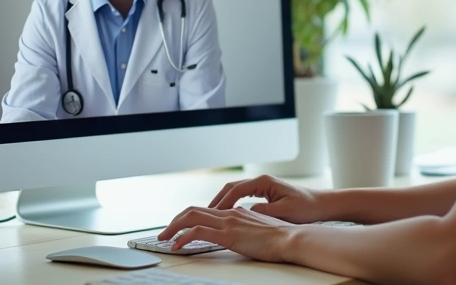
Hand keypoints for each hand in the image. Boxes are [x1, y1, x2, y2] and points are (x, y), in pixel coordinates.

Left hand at [157, 206, 295, 262]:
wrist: (291, 238)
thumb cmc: (281, 237)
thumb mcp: (260, 228)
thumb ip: (247, 227)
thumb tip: (240, 231)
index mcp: (235, 212)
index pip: (204, 210)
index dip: (188, 217)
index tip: (178, 228)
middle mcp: (229, 214)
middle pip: (192, 210)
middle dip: (174, 221)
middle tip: (164, 233)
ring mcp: (228, 223)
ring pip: (191, 217)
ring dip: (173, 228)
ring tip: (163, 239)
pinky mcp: (228, 235)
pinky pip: (197, 232)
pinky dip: (182, 238)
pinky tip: (176, 246)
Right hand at [207, 175, 330, 223]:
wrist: (319, 205)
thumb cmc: (305, 207)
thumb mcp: (284, 210)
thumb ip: (264, 211)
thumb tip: (246, 212)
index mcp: (264, 182)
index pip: (236, 189)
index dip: (223, 202)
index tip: (212, 213)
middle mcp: (261, 181)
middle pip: (231, 187)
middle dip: (218, 199)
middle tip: (205, 213)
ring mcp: (262, 185)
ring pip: (235, 191)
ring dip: (223, 201)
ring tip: (211, 214)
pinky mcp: (264, 192)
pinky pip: (242, 196)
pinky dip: (232, 203)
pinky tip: (227, 214)